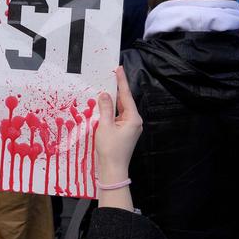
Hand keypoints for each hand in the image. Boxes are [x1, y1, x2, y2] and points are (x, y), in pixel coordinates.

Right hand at [94, 67, 142, 183]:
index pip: (126, 96)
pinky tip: (104, 106)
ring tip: (105, 88)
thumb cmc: (110, 149)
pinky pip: (118, 117)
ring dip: (113, 101)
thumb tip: (104, 94)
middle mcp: (135, 121)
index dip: (121, 81)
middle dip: (117, 90)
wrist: (113, 170)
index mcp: (133, 118)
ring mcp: (130, 127)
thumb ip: (105, 108)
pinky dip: (112, 111)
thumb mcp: (104, 126)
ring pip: (121, 109)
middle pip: (125, 102)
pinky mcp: (125, 132)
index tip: (119, 69)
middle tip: (110, 75)